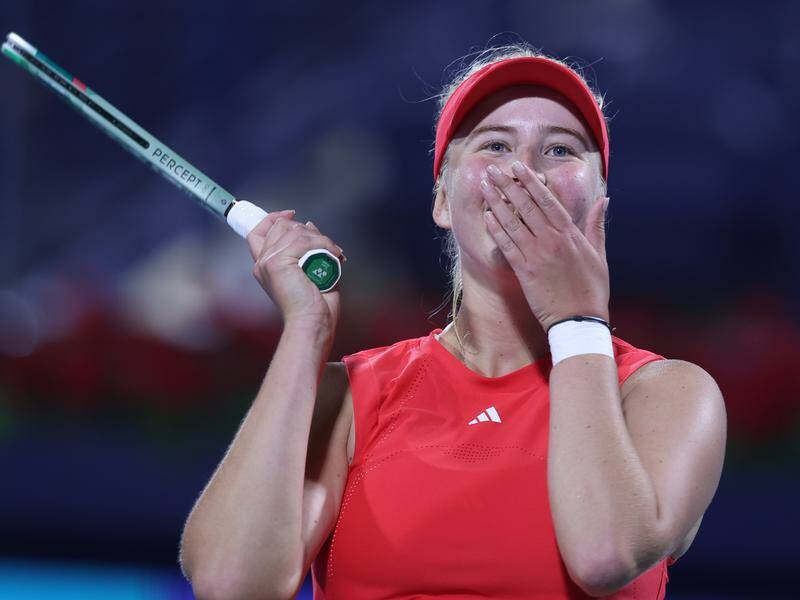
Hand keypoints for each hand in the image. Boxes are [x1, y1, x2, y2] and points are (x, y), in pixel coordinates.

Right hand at [245, 209, 344, 327]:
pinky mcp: (277, 263)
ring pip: (295, 231)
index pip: (258, 231)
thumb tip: (308, 224)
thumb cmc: (315, 305)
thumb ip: (307, 246)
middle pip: (281, 226)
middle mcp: (262, 262)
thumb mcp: (310, 269)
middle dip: (306, 230)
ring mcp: (268, 261)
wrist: (312, 323)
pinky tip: (334, 254)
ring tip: (333, 252)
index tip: (291, 214)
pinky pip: (303, 240)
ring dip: (319, 238)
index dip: (273, 218)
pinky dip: (324, 244)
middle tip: (325, 245)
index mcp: (265, 265)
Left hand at [481, 161, 609, 331]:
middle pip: (526, 206)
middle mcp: (552, 240)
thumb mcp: (599, 254)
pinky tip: (487, 216)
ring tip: (484, 186)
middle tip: (493, 169)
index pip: (547, 200)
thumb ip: (596, 225)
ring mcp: (537, 256)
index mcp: (570, 234)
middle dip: (508, 185)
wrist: (580, 321)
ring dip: (496, 202)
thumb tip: (603, 199)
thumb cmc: (592, 289)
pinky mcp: (525, 272)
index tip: (518, 167)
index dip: (531, 182)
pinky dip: (496, 230)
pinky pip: (507, 246)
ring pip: (513, 223)